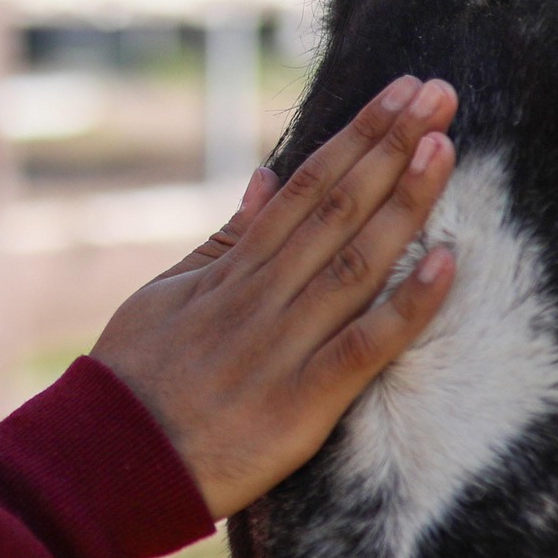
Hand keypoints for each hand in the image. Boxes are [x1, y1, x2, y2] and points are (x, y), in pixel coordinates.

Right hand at [89, 76, 460, 517]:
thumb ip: (225, 239)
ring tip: (445, 147)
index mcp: (233, 270)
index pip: (306, 186)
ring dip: (404, 202)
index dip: (357, 135)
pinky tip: (448, 262)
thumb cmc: (134, 382)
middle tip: (438, 93)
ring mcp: (284, 347)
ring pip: (356, 262)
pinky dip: (408, 305)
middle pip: (337, 208)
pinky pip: (364, 346)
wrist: (109, 465)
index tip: (401, 93)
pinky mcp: (302, 404)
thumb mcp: (166, 294)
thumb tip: (266, 175)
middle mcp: (262, 297)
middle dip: (391, 147)